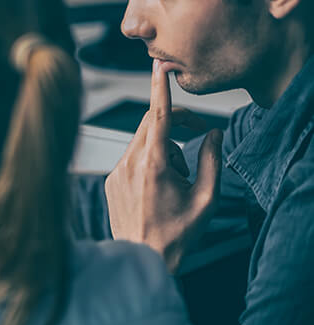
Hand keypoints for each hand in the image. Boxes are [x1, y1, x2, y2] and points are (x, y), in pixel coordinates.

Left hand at [104, 60, 222, 270]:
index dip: (159, 88)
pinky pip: (131, 157)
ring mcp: (116, 172)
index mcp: (154, 164)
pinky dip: (149, 161)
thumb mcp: (207, 198)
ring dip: (165, 147)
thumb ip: (212, 160)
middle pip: (151, 124)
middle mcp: (129, 163)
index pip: (157, 116)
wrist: (143, 258)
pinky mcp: (110, 180)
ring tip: (178, 179)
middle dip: (176, 122)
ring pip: (142, 141)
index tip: (159, 66)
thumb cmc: (177, 233)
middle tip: (198, 133)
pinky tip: (159, 188)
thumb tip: (213, 134)